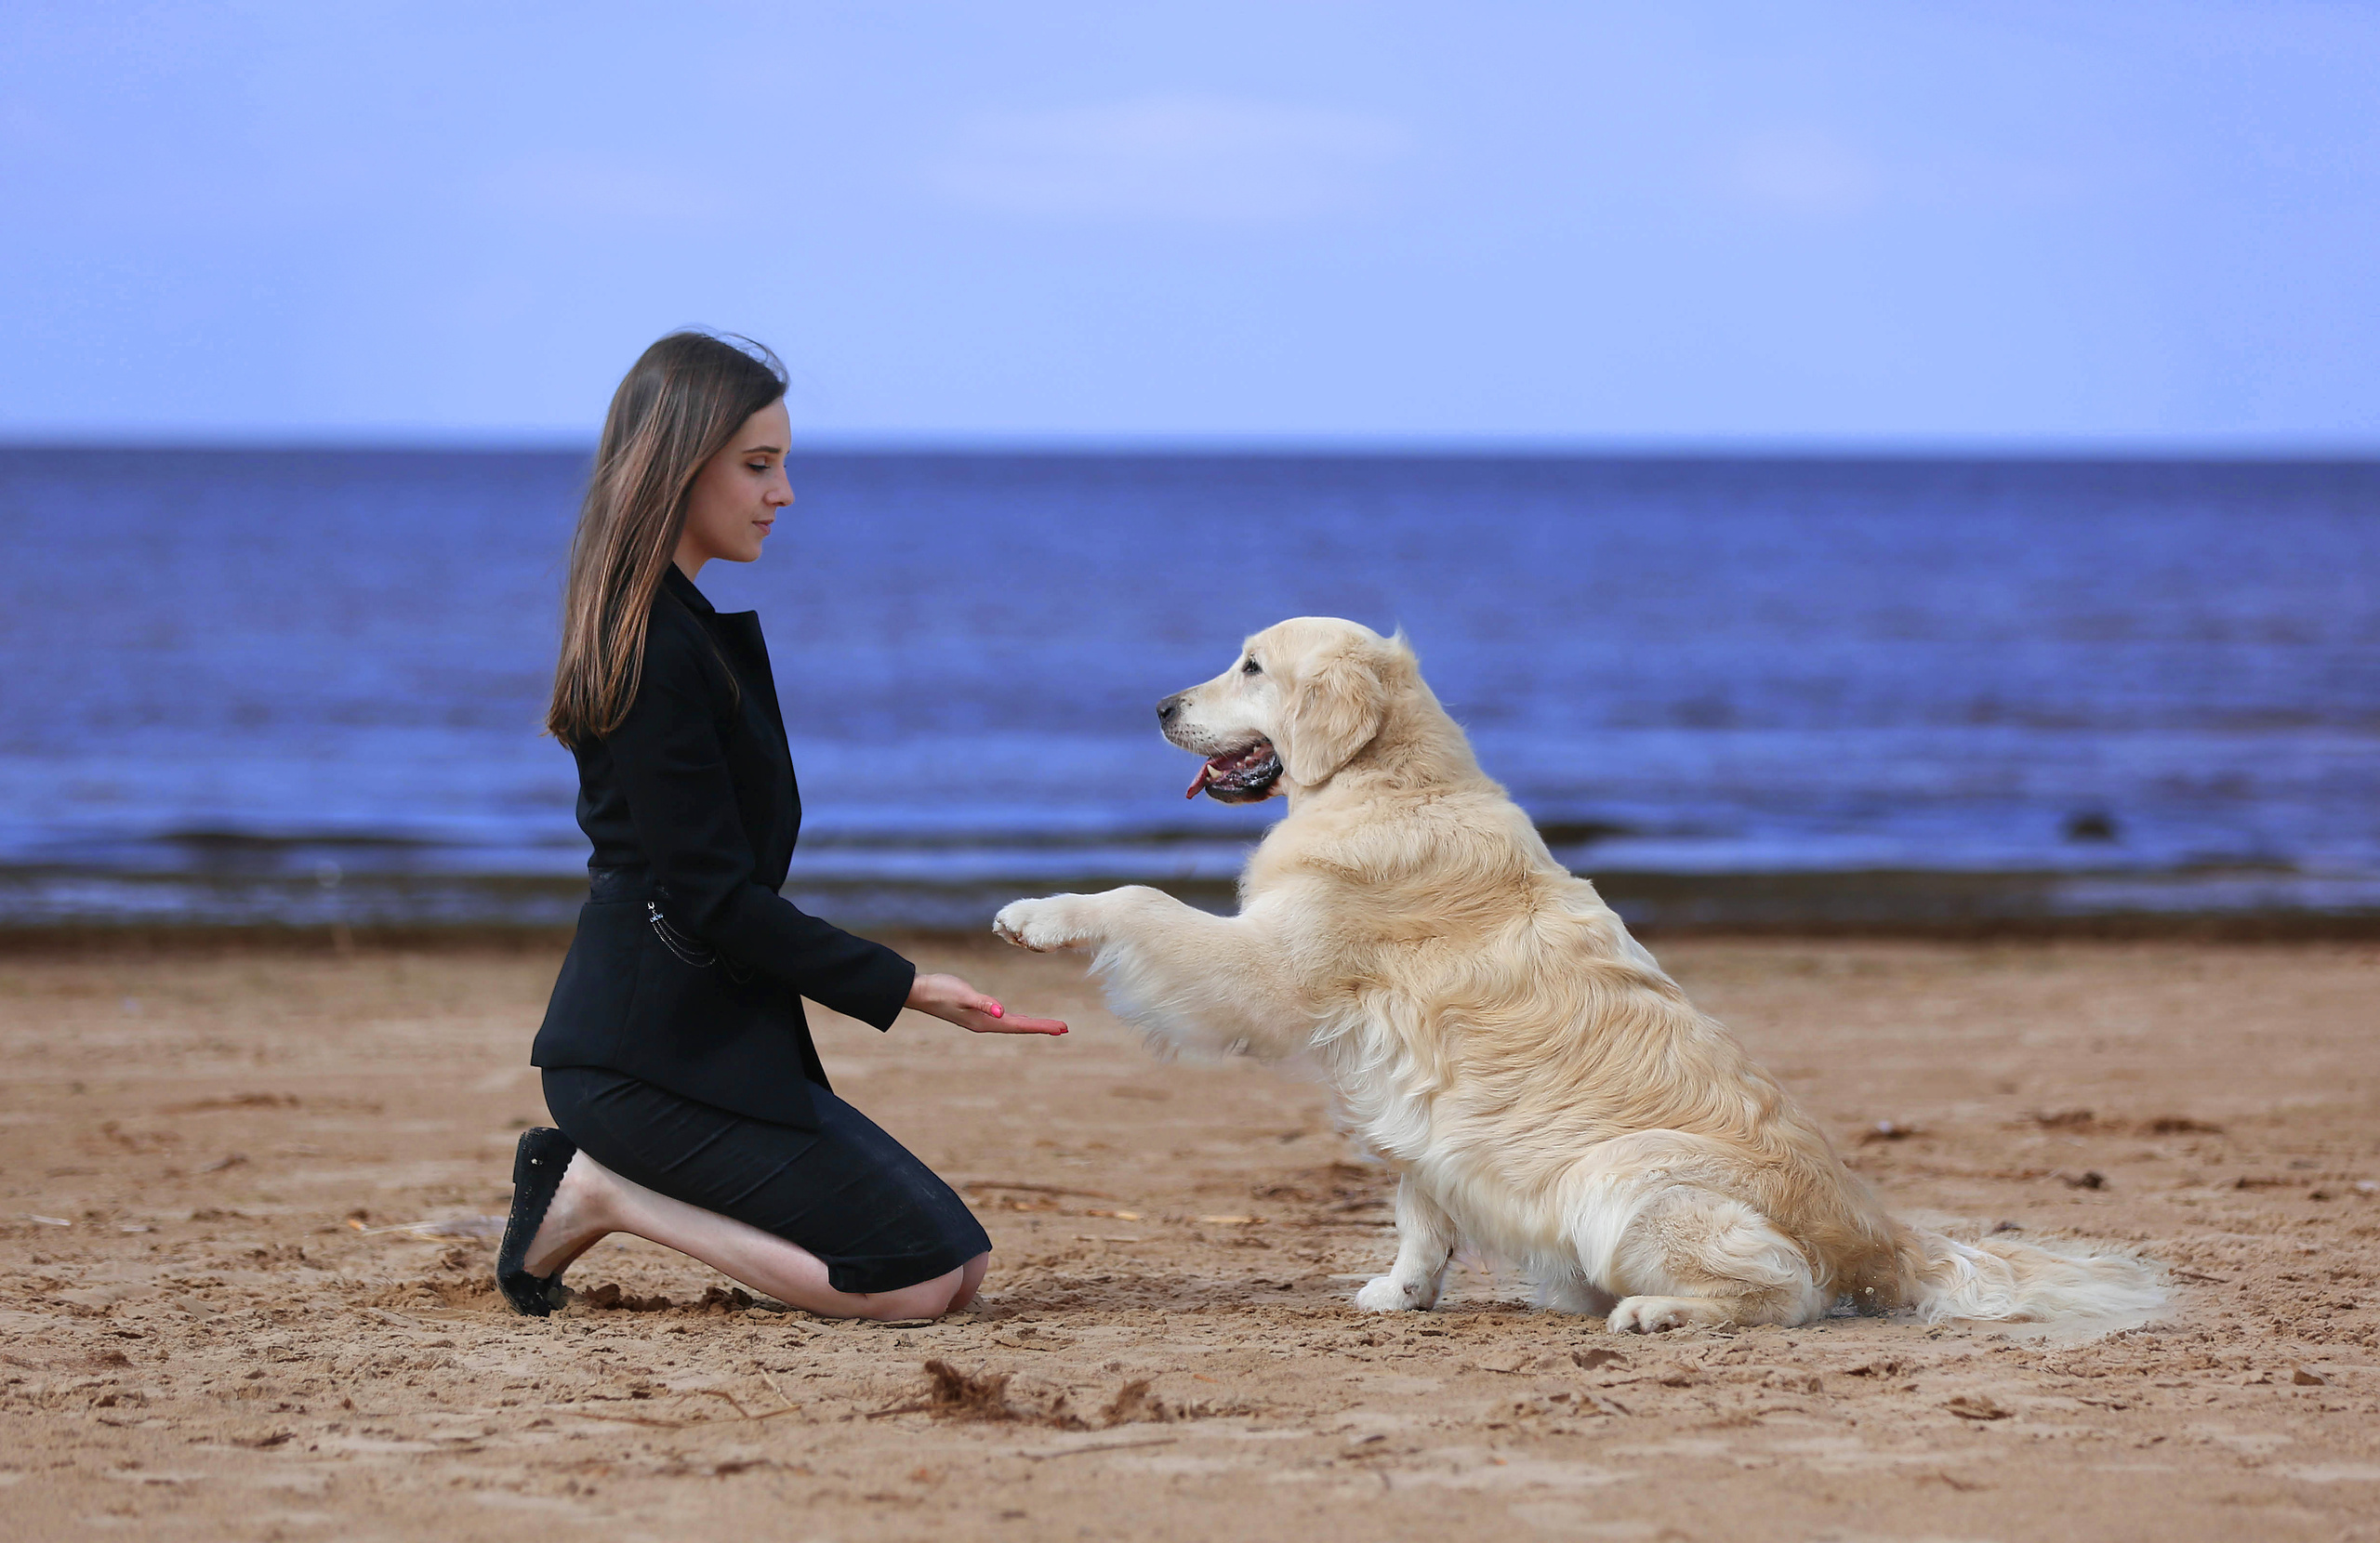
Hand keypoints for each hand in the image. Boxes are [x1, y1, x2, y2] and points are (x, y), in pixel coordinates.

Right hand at [906, 972, 1067, 1035]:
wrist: (919, 992)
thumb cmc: (940, 991)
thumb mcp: (963, 994)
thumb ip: (982, 1003)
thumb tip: (1001, 1012)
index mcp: (985, 1022)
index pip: (1020, 1026)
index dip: (1042, 1027)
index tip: (1062, 1028)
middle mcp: (985, 1024)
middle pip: (1020, 1027)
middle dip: (1042, 1027)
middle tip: (1064, 1028)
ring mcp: (980, 1019)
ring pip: (1012, 1024)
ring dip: (1031, 1025)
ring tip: (1048, 1027)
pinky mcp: (975, 1012)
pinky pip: (1003, 1019)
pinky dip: (1016, 1020)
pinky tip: (1017, 1019)